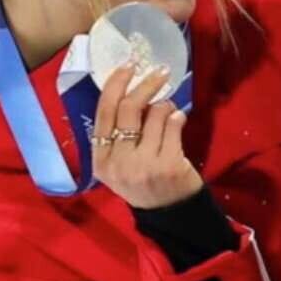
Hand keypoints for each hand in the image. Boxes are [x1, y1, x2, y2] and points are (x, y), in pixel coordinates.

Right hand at [92, 64, 203, 209]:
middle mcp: (119, 161)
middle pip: (128, 109)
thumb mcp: (120, 163)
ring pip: (155, 115)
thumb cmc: (143, 182)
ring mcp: (144, 164)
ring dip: (166, 105)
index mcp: (101, 159)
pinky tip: (179, 120)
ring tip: (169, 109)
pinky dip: (178, 117)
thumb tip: (136, 93)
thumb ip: (121, 134)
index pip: (104, 113)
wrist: (168, 213)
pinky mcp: (169, 165)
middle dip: (146, 85)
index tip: (129, 67)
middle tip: (160, 72)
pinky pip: (174, 127)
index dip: (116, 85)